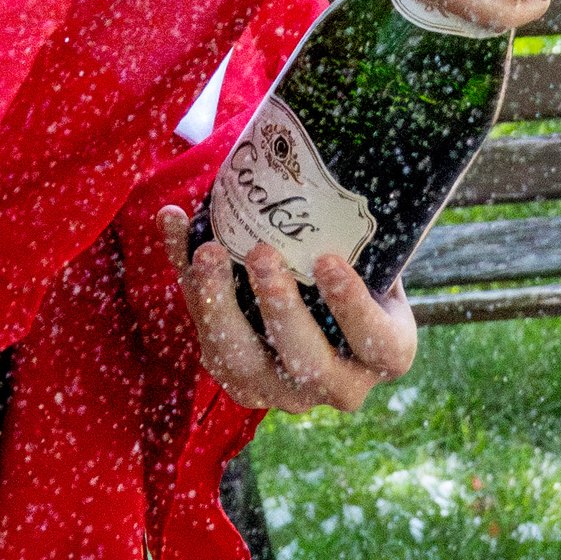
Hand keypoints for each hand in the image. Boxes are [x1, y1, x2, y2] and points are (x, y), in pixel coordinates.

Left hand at [160, 206, 417, 412]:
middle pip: (306, 362)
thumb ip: (362, 232)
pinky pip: (207, 340)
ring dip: (219, 306)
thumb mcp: (375, 256)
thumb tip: (340, 167)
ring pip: (244, 364)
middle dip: (279, 307)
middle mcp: (338, 384)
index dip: (351, 307)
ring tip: (208, 252)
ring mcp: (284, 393)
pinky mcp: (239, 382)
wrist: (326, 304)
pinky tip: (174, 225)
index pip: (376, 342)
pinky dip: (190, 284)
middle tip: (262, 254)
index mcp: (385, 354)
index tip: (326, 260)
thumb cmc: (361, 270)